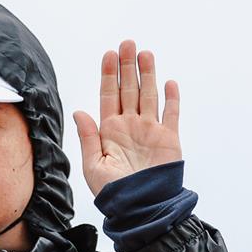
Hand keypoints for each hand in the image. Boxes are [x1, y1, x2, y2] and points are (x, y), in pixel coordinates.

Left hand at [73, 39, 182, 196]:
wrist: (141, 208)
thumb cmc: (114, 193)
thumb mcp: (93, 166)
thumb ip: (88, 138)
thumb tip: (79, 112)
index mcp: (110, 130)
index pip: (109, 95)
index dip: (109, 74)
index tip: (108, 54)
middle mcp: (130, 126)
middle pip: (129, 89)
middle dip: (127, 66)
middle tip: (127, 43)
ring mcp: (150, 130)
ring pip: (149, 95)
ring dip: (148, 74)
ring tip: (145, 53)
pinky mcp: (169, 139)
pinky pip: (171, 114)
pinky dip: (172, 99)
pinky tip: (169, 82)